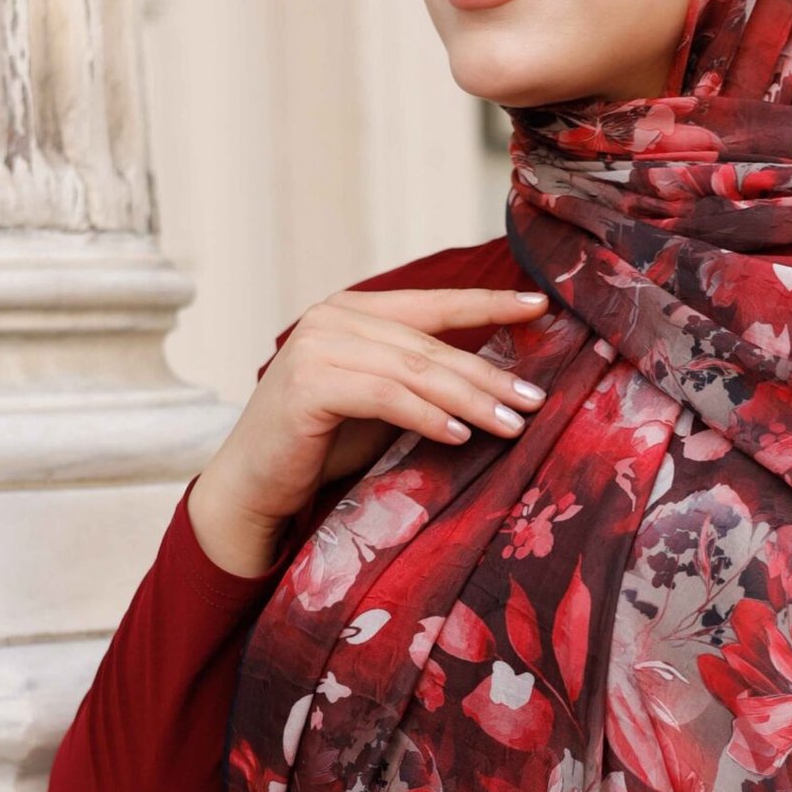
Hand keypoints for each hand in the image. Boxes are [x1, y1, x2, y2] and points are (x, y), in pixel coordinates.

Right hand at [187, 283, 552, 575]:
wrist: (252, 488)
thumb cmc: (319, 447)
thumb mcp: (380, 404)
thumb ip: (419, 380)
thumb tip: (495, 382)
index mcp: (351, 313)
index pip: (432, 304)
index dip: (487, 304)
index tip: (539, 305)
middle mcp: (332, 319)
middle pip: (430, 344)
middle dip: (488, 373)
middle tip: (535, 398)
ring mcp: (316, 347)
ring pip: (414, 369)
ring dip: (469, 399)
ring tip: (511, 423)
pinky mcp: (308, 385)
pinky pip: (386, 396)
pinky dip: (427, 416)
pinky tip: (459, 436)